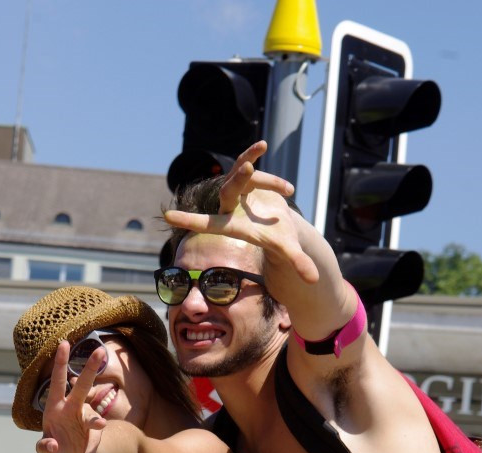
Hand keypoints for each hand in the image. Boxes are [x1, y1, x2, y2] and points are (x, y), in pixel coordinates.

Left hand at [35, 341, 106, 452]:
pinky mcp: (93, 437)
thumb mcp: (47, 448)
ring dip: (95, 421)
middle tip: (101, 350)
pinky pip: (92, 447)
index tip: (63, 342)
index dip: (59, 363)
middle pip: (82, 388)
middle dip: (90, 369)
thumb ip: (44, 448)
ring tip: (98, 425)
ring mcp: (85, 422)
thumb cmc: (56, 444)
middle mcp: (74, 410)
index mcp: (57, 406)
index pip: (57, 381)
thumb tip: (51, 444)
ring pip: (93, 419)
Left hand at [164, 141, 318, 283]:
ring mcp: (236, 189)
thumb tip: (313, 279)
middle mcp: (230, 206)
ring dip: (261, 172)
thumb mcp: (287, 249)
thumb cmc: (279, 239)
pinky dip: (253, 153)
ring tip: (279, 175)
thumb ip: (297, 262)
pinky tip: (262, 145)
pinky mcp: (245, 176)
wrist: (279, 222)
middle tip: (249, 167)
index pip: (207, 224)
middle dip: (238, 179)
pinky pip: (246, 161)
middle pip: (228, 190)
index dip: (189, 221)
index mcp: (233, 226)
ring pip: (244, 175)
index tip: (167, 217)